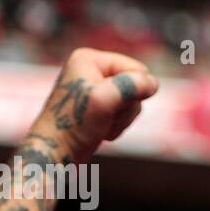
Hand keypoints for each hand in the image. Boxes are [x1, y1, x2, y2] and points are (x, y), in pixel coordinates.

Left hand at [28, 48, 159, 162]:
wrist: (56, 152)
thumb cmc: (75, 125)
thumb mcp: (105, 100)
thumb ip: (131, 86)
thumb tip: (154, 83)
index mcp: (89, 58)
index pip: (137, 69)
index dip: (133, 91)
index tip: (110, 105)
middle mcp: (91, 69)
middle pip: (135, 86)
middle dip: (125, 108)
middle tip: (105, 117)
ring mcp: (94, 88)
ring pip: (132, 102)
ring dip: (122, 120)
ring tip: (101, 125)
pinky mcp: (96, 105)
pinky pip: (123, 113)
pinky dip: (117, 125)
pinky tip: (101, 130)